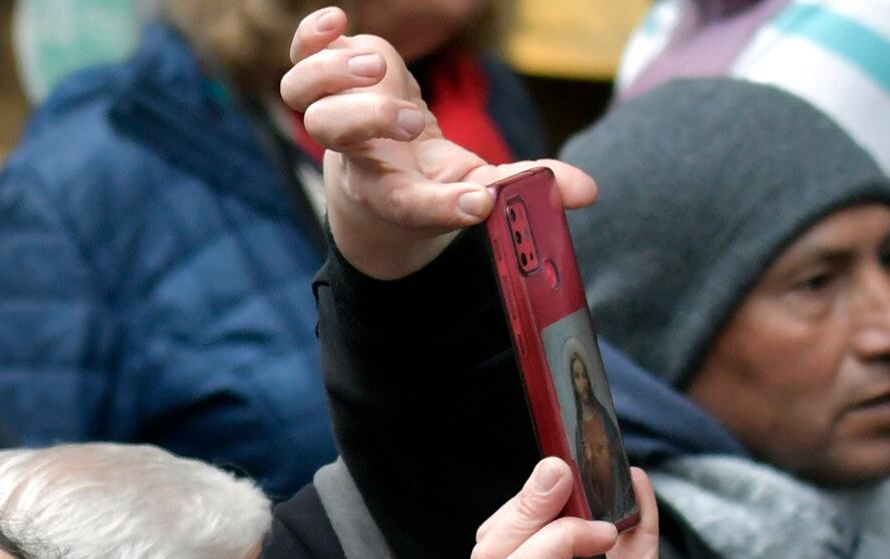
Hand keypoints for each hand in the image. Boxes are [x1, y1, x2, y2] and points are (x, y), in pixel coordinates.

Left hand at [279, 9, 596, 281]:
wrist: (374, 175)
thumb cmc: (431, 179)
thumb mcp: (477, 189)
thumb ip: (527, 185)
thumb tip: (588, 190)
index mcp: (396, 193)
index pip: (410, 207)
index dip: (443, 207)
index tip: (480, 202)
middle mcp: (357, 157)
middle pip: (336, 139)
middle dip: (371, 118)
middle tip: (413, 120)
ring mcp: (337, 117)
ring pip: (304, 97)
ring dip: (334, 74)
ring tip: (376, 68)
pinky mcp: (332, 82)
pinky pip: (301, 57)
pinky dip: (313, 39)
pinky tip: (338, 21)